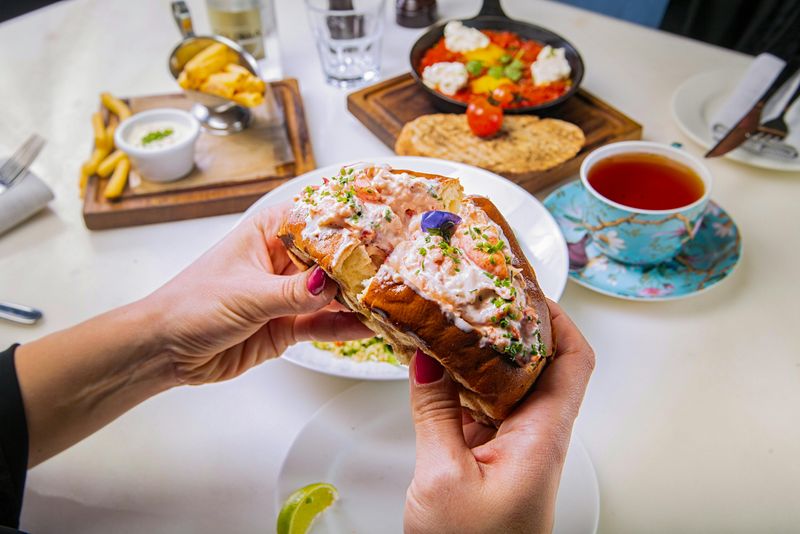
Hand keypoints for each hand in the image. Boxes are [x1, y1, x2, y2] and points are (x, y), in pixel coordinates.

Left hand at [147, 203, 371, 384]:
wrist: (166, 350)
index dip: (352, 222)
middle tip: (398, 269)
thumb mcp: (247, 294)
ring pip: (333, 293)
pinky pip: (323, 323)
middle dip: (363, 264)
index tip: (386, 227)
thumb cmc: (192, 305)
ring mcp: (288, 293)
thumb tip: (329, 284)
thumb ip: (292, 293)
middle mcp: (283, 259)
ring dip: (358, 298)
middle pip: (333, 257)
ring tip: (391, 300)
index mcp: (269, 232)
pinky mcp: (289, 325)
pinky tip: (368, 326)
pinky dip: (345, 326)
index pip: (318, 220)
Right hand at [404, 300, 594, 533]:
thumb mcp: (442, 476)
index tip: (525, 286)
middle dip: (511, 323)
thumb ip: (434, 411)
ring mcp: (513, 446)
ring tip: (450, 321)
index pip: (573, 360)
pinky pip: (482, 407)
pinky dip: (460, 383)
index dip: (557, 317)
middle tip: (479, 292)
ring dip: (481, 352)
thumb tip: (426, 359)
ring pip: (507, 383)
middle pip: (540, 363)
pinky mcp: (491, 458)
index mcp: (542, 436)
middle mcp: (536, 436)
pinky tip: (435, 369)